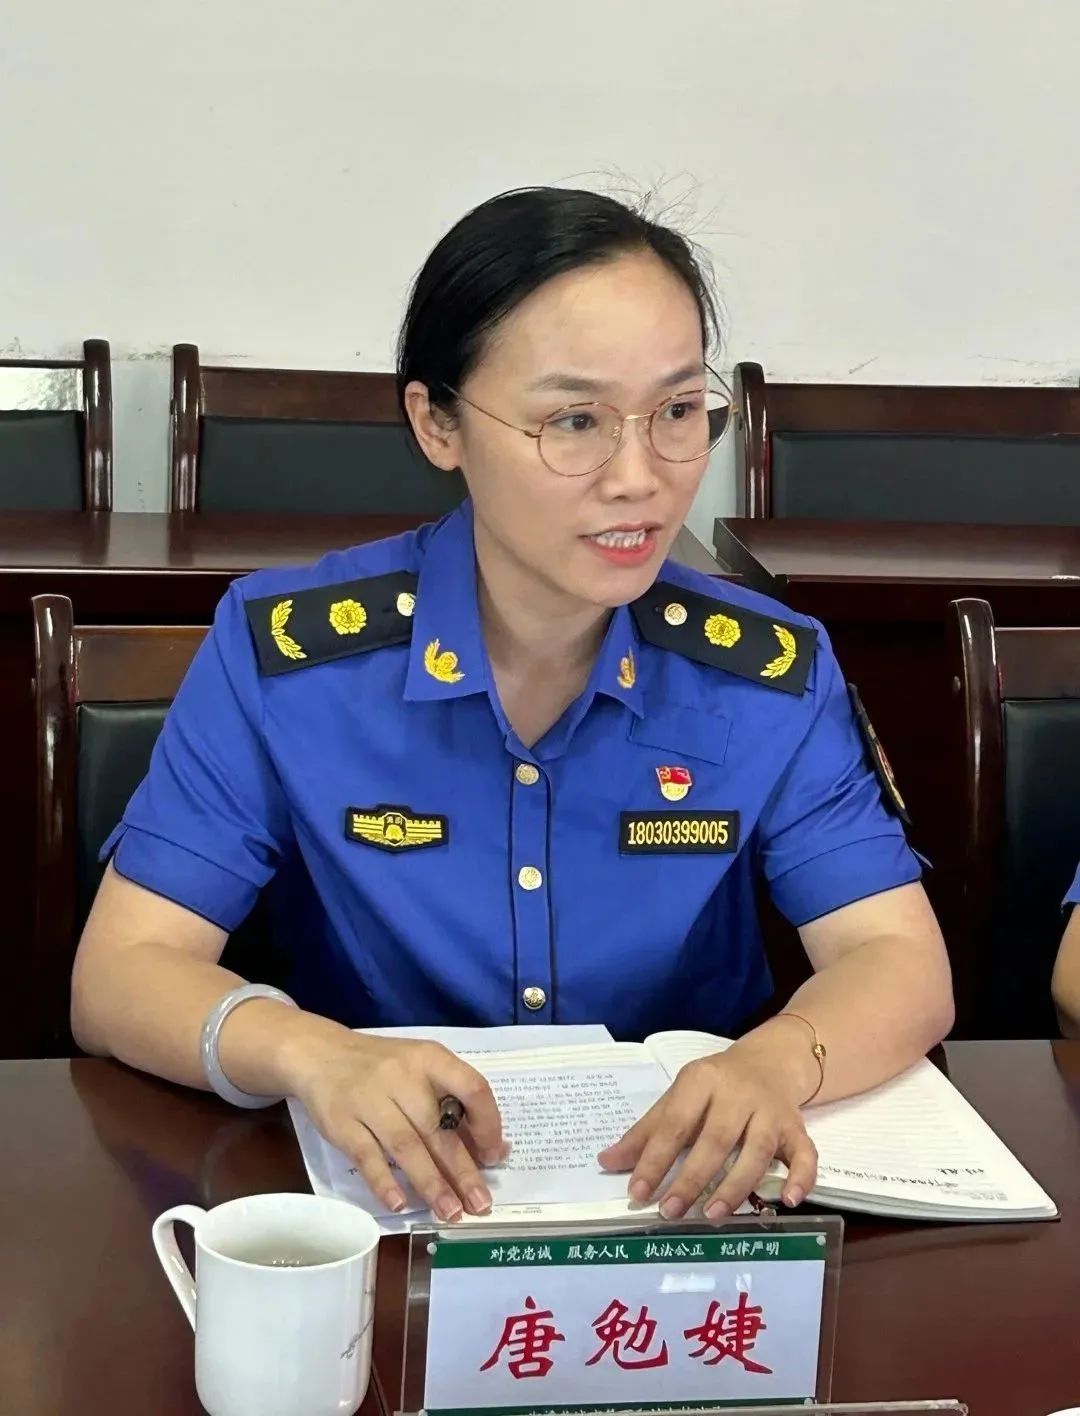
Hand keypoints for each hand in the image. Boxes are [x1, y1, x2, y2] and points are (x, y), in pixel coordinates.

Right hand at [285, 1028, 506, 1222]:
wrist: (319, 1054)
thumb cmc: (382, 1066)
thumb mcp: (420, 1067)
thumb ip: (453, 1100)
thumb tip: (491, 1149)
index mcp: (430, 1058)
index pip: (472, 1087)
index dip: (488, 1124)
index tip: (494, 1156)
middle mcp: (402, 1076)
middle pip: (439, 1129)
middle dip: (463, 1171)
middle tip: (480, 1205)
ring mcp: (369, 1100)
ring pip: (406, 1147)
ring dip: (431, 1184)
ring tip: (450, 1212)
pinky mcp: (342, 1123)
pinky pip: (367, 1157)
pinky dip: (385, 1182)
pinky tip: (400, 1205)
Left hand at [597, 1046, 816, 1220]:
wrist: (770, 1060)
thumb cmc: (716, 1085)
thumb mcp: (680, 1097)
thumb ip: (647, 1132)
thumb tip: (607, 1163)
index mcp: (702, 1081)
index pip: (675, 1123)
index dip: (655, 1159)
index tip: (637, 1192)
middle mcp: (739, 1093)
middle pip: (716, 1139)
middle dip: (692, 1178)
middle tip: (669, 1212)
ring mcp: (771, 1111)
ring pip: (758, 1150)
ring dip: (736, 1185)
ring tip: (711, 1215)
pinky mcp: (798, 1127)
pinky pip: (806, 1153)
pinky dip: (802, 1177)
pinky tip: (789, 1201)